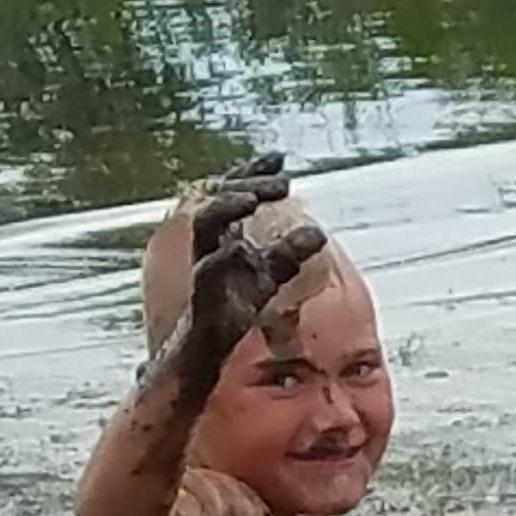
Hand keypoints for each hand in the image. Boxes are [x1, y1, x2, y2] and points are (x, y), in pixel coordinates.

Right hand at [167, 155, 328, 393]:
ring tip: (252, 200)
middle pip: (216, 202)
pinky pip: (206, 275)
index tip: (278, 156)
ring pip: (203, 230)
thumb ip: (288, 254)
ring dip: (225, 209)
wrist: (197, 359)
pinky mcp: (202, 303)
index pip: (232, 196)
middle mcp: (207, 249)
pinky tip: (238, 248)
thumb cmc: (227, 314)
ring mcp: (202, 273)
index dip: (251, 175)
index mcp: (222, 239)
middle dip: (245, 186)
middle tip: (282, 181)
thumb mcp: (265, 279)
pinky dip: (221, 259)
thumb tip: (318, 230)